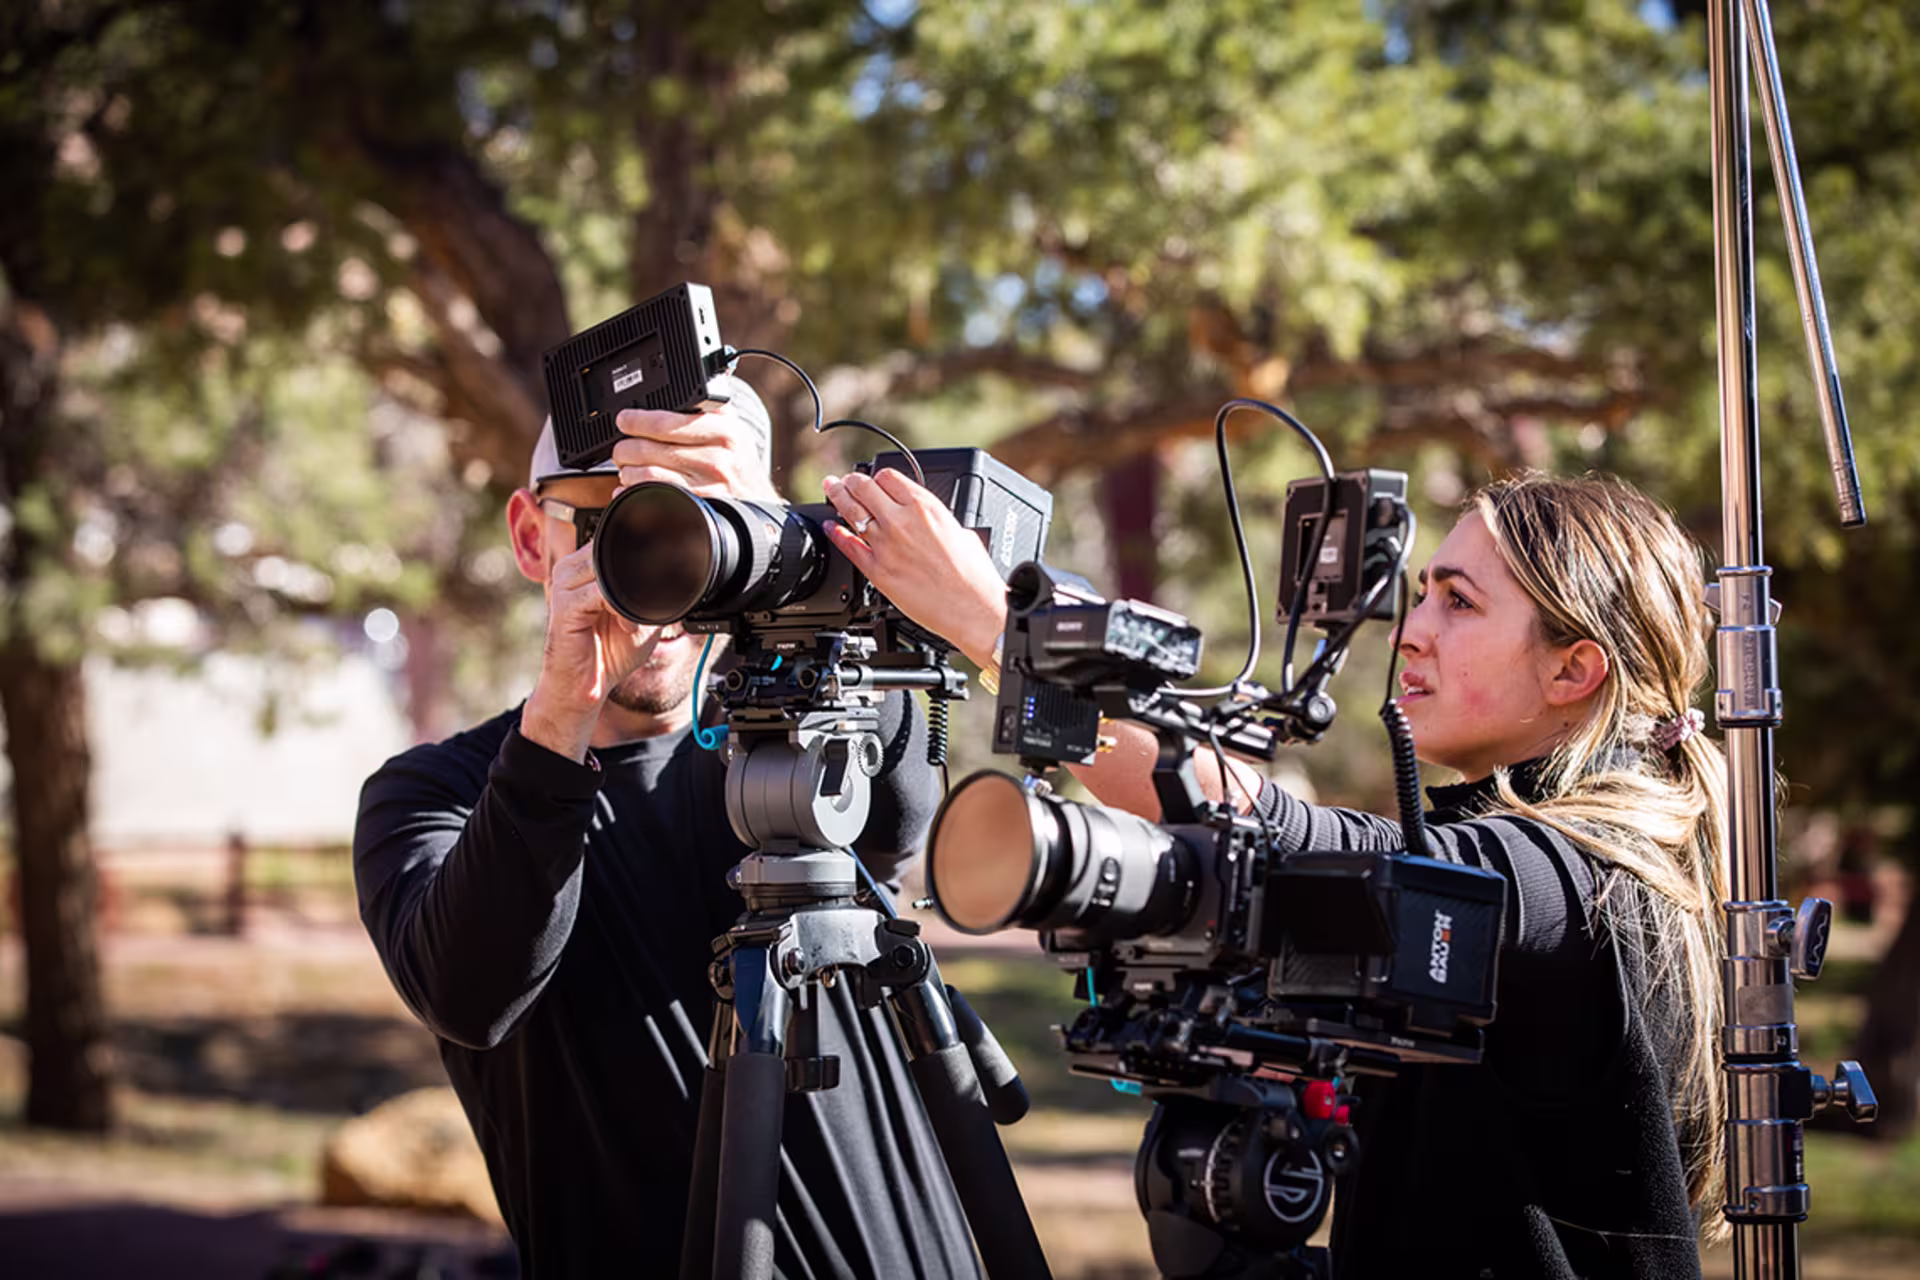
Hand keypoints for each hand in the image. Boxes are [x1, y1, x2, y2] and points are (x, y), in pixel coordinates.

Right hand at [521, 543, 656, 759]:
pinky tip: (626, 627)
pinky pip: (600, 594)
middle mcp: (572, 567)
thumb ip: (654, 590)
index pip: (618, 537)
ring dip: (631, 595)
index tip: (663, 575)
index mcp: (587, 564)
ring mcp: (564, 584)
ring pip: (609, 570)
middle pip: (614, 550)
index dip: (644, 551)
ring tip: (633, 622)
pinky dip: (622, 610)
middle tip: (651, 603)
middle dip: (640, 576)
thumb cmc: (611, 651)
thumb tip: (680, 575)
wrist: (585, 686)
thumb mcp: (644, 614)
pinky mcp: (563, 605)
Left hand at [610, 406, 776, 499]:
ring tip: (626, 465)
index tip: (624, 418)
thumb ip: (710, 403)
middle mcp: (717, 457)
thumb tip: (696, 370)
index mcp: (723, 430)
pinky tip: (629, 486)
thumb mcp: (732, 426)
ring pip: (647, 473)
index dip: (638, 420)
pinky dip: (632, 491)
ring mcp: (707, 483)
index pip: (668, 422)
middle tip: (620, 446)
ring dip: (627, 470)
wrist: (756, 500)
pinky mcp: (696, 505)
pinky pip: (654, 495)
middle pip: (651, 448)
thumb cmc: (738, 460)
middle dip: (625, 447)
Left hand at [821, 468, 1006, 667]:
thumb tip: (926, 519)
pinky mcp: (877, 571)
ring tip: (831, 490)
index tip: (874, 479)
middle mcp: (902, 521)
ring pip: (851, 511)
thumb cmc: (973, 575)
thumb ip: (936, 519)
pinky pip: (848, 546)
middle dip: (851, 481)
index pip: (888, 476)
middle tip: (844, 480)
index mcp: (925, 506)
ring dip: (838, 497)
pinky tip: (831, 527)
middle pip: (863, 487)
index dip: (877, 476)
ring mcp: (886, 545)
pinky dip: (836, 534)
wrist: (972, 607)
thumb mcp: (960, 530)